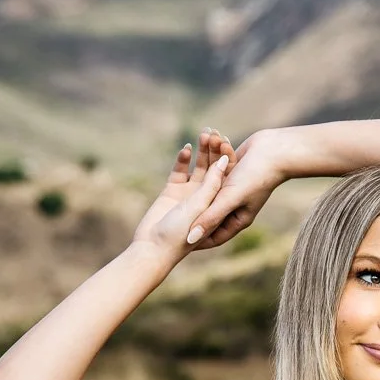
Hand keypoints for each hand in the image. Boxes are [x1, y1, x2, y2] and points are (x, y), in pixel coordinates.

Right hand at [132, 128, 236, 261]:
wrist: (152, 247)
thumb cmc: (180, 234)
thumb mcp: (200, 207)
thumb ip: (212, 185)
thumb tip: (223, 162)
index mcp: (218, 205)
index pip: (227, 179)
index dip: (228, 161)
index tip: (228, 143)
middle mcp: (206, 199)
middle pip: (214, 171)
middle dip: (214, 152)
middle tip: (214, 132)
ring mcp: (189, 195)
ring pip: (198, 168)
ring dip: (200, 152)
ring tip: (203, 133)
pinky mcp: (172, 191)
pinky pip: (180, 171)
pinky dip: (183, 159)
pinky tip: (187, 147)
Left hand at [185, 129, 284, 247]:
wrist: (274, 150)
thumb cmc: (256, 177)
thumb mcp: (229, 199)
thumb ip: (210, 218)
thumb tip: (190, 241)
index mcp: (237, 219)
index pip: (213, 236)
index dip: (196, 239)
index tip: (176, 243)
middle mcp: (234, 206)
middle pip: (208, 213)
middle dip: (191, 207)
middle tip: (168, 215)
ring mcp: (232, 189)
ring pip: (208, 188)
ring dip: (197, 177)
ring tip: (179, 180)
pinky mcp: (231, 172)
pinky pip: (213, 171)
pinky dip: (206, 161)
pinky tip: (193, 151)